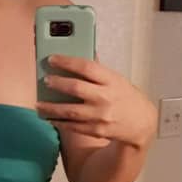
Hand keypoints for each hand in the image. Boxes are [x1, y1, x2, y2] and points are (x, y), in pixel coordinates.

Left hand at [36, 54, 157, 149]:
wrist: (142, 124)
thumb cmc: (127, 98)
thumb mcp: (117, 79)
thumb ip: (98, 69)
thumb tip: (79, 51)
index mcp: (111, 80)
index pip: (86, 66)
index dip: (66, 61)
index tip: (52, 59)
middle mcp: (105, 97)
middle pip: (75, 88)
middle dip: (57, 83)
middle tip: (45, 80)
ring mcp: (100, 116)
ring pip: (70, 111)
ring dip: (51, 107)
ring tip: (39, 104)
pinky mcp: (96, 130)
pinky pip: (72, 126)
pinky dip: (59, 122)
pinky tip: (50, 117)